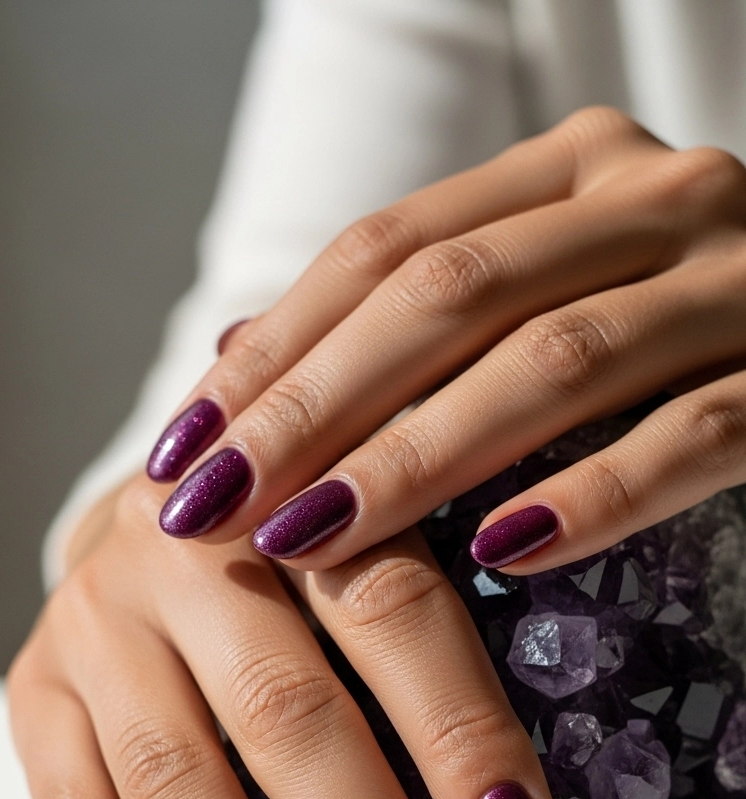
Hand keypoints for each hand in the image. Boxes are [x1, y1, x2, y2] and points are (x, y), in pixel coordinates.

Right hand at [9, 475, 557, 798]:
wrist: (165, 489)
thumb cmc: (309, 539)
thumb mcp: (379, 534)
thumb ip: (434, 626)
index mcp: (302, 490)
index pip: (394, 616)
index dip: (461, 739)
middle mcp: (183, 549)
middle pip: (284, 717)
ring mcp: (96, 624)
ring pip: (174, 782)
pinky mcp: (37, 693)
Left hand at [146, 105, 745, 577]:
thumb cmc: (685, 331)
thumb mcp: (550, 288)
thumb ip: (426, 317)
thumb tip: (239, 364)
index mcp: (573, 172)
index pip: (388, 248)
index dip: (277, 351)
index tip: (182, 449)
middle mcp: (654, 196)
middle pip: (448, 297)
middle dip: (315, 409)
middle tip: (216, 506)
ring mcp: (735, 278)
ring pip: (554, 360)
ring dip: (420, 457)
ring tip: (315, 539)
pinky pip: (693, 433)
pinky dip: (597, 493)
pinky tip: (508, 553)